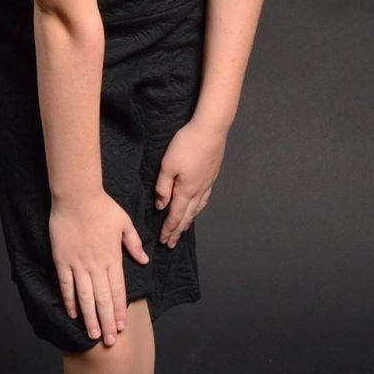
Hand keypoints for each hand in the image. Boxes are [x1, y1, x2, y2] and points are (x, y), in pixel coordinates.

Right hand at [48, 190, 148, 345]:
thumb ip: (134, 243)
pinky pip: (66, 285)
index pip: (118, 289)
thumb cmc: (102, 206)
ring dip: (90, 317)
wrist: (77, 196)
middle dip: (107, 321)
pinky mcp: (62, 260)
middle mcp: (96, 264)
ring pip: (85, 297)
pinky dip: (69, 301)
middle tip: (110, 341)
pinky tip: (72, 314)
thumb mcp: (125, 222)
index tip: (122, 326)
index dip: (120, 309)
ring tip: (93, 334)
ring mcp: (78, 263)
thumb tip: (144, 260)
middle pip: (102, 298)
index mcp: (112, 257)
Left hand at [154, 118, 227, 248]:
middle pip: (187, 216)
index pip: (175, 215)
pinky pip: (205, 198)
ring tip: (184, 228)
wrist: (211, 129)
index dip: (169, 229)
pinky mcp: (212, 174)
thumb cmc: (187, 144)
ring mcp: (207, 183)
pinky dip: (199, 208)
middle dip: (178, 230)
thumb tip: (161, 206)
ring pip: (198, 208)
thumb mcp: (168, 165)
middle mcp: (199, 190)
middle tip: (172, 243)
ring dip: (189, 220)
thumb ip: (163, 187)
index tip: (164, 241)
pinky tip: (198, 206)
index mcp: (186, 190)